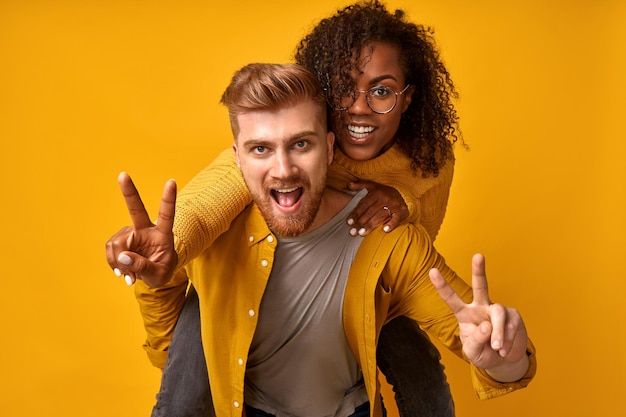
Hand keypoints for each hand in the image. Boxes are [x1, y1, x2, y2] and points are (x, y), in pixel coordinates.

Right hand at [105, 172, 177, 287]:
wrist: (153, 275)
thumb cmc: (162, 271)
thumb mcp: (159, 275)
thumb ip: (143, 267)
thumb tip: (122, 257)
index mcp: (163, 235)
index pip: (167, 215)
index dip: (168, 199)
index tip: (172, 182)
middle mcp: (146, 230)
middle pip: (136, 209)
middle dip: (129, 192)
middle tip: (122, 175)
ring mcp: (132, 234)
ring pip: (117, 244)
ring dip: (118, 263)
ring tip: (129, 276)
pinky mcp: (120, 241)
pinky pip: (110, 251)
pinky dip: (113, 264)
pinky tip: (122, 272)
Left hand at [346, 180, 408, 235]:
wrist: (402, 194)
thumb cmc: (384, 192)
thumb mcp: (373, 186)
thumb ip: (361, 185)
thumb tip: (349, 185)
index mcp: (376, 192)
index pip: (364, 205)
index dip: (356, 213)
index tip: (349, 222)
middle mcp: (384, 198)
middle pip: (370, 212)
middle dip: (360, 222)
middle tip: (353, 231)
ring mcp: (393, 205)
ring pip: (380, 216)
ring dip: (370, 225)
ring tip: (362, 233)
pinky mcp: (401, 211)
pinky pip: (396, 219)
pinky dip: (391, 224)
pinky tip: (385, 230)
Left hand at [429, 254, 529, 381]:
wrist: (504, 362)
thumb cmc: (483, 354)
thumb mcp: (472, 353)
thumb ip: (475, 340)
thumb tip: (487, 325)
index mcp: (464, 314)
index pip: (451, 299)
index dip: (442, 286)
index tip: (432, 271)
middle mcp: (480, 307)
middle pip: (480, 286)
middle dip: (479, 270)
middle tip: (478, 255)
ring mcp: (497, 310)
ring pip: (498, 313)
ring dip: (498, 333)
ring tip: (497, 348)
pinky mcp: (514, 316)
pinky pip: (511, 325)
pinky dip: (508, 340)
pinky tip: (504, 350)